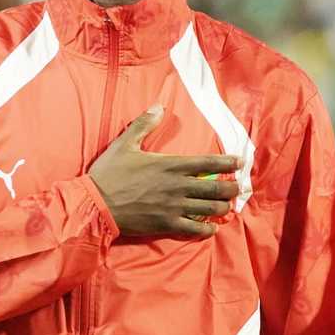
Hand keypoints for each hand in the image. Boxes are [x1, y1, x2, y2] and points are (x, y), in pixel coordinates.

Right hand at [89, 106, 241, 236]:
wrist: (94, 204)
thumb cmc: (109, 173)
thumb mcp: (124, 144)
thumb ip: (144, 125)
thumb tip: (158, 106)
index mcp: (170, 165)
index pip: (208, 163)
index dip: (228, 163)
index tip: (240, 162)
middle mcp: (178, 186)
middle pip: (216, 188)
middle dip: (232, 188)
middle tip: (238, 188)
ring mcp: (174, 207)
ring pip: (210, 209)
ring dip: (222, 207)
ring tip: (226, 205)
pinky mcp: (167, 224)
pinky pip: (195, 229)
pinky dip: (207, 229)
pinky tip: (212, 227)